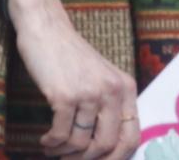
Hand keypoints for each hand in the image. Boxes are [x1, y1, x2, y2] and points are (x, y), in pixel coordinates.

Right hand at [6, 0, 141, 159]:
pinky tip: (46, 139)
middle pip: (107, 145)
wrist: (48, 31)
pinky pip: (61, 135)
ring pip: (81, 144)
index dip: (116, 158)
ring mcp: (90, 92)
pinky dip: (51, 143)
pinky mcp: (65, 95)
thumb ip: (108, 107)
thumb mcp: (101, 79)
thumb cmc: (72, 60)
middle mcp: (112, 91)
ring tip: (53, 148)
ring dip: (63, 152)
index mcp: (126, 88)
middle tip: (69, 159)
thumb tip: (105, 149)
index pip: (133, 136)